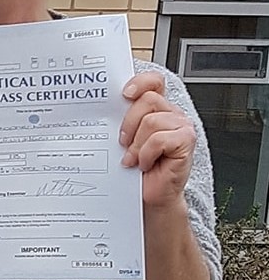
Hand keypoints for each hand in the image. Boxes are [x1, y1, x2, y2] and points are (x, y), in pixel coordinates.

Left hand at [120, 71, 195, 222]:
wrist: (146, 197)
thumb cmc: (133, 172)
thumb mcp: (120, 143)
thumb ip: (117, 123)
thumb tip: (94, 110)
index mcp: (155, 109)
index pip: (153, 82)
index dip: (140, 82)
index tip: (123, 95)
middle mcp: (170, 114)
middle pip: (147, 100)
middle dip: (128, 123)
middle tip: (122, 144)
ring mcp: (181, 126)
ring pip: (151, 121)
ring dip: (136, 145)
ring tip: (133, 159)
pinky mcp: (186, 140)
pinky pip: (159, 139)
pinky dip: (146, 154)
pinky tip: (144, 164)